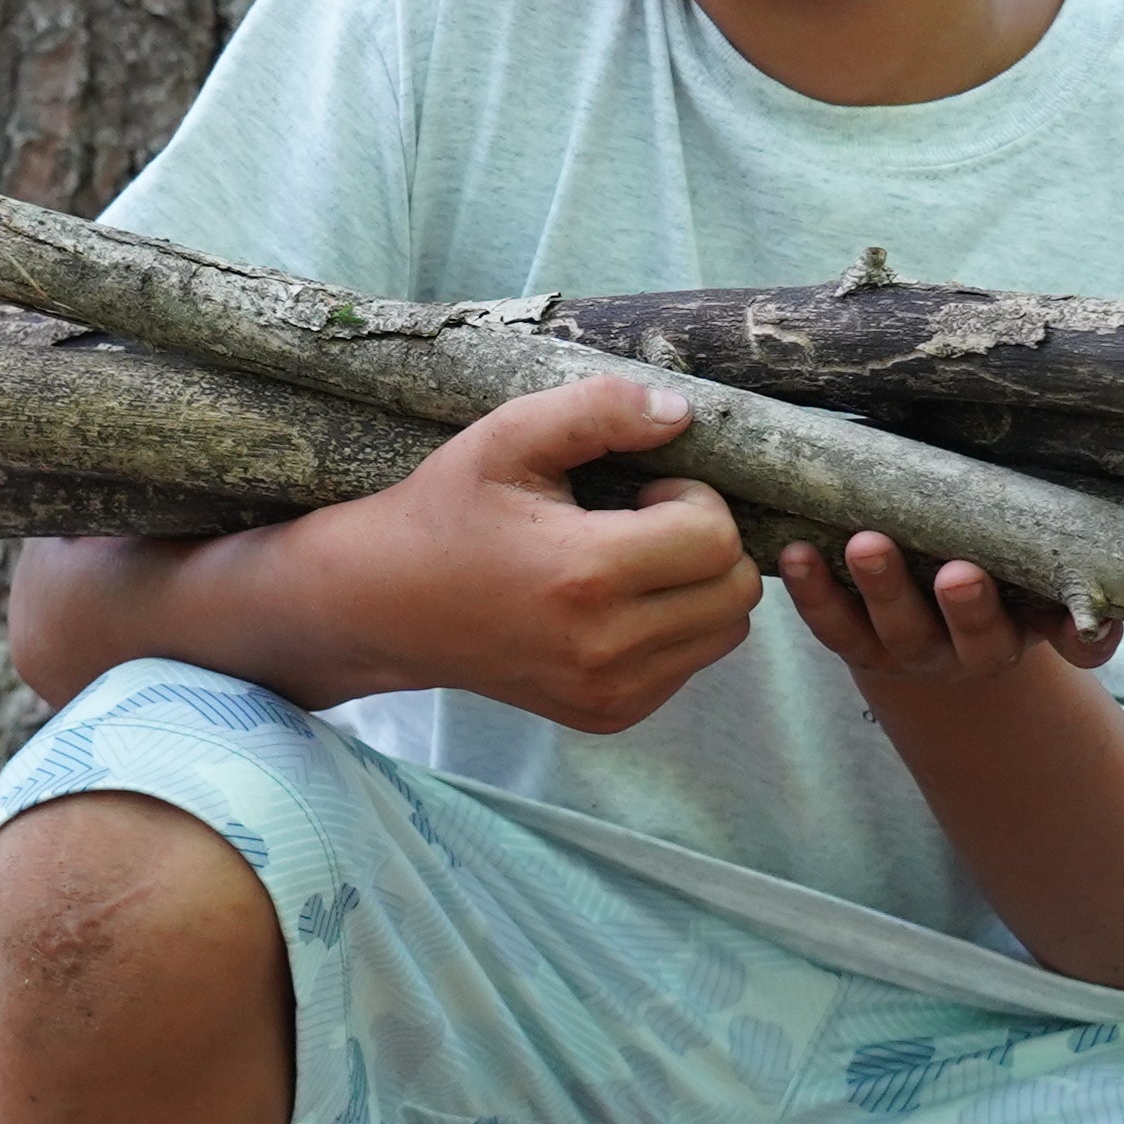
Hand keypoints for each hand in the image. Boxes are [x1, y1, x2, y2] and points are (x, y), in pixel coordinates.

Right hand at [300, 372, 760, 734]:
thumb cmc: (448, 511)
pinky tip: (617, 603)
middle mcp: (604, 648)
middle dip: (709, 543)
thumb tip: (681, 414)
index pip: (717, 540)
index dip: (695, 499)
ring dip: (700, 588)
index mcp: (585, 576)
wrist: (387, 605)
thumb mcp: (507, 436)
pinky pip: (690, 665)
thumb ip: (598, 409)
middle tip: (643, 523)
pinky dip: (675, 627)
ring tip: (633, 562)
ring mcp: (608, 693)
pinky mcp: (608, 715)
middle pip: (736, 592)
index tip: (645, 490)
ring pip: (726, 633)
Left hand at [776, 528, 1123, 700]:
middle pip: (966, 635)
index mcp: (1016, 633)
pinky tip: (794, 554)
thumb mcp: (1034, 589)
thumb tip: (1109, 609)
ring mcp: (903, 647)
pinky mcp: (852, 640)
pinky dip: (812, 592)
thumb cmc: (996, 581)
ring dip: (879, 587)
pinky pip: (831, 625)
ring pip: (891, 629)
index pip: (1045, 634)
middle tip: (958, 572)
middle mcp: (962, 650)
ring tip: (865, 543)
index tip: (1064, 608)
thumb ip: (1064, 591)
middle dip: (965, 606)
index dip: (1057, 630)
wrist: (933, 632)